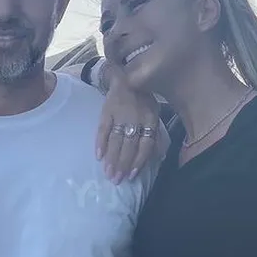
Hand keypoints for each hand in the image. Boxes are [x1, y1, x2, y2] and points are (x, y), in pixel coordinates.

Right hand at [95, 62, 159, 182]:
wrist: (126, 75)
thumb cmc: (142, 99)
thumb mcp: (153, 113)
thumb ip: (154, 134)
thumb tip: (157, 156)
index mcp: (150, 119)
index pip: (145, 144)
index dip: (138, 161)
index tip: (131, 175)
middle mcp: (136, 117)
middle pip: (129, 144)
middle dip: (122, 164)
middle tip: (116, 180)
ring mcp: (120, 114)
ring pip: (116, 139)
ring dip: (111, 158)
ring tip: (108, 173)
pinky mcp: (106, 111)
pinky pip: (102, 129)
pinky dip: (100, 142)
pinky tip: (98, 156)